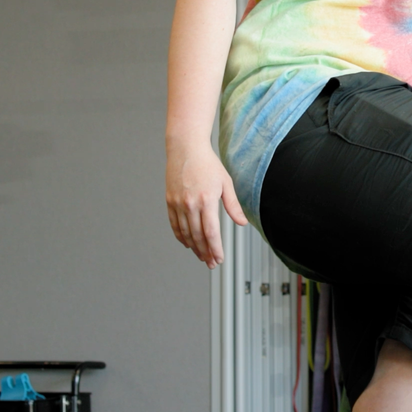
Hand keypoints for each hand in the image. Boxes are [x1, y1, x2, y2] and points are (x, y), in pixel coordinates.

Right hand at [165, 140, 246, 267]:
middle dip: (205, 253)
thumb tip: (242, 223)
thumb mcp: (225, 183)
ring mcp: (178, 203)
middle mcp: (190, 204)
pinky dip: (181, 236)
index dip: (215, 249)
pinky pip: (174, 224)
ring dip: (194, 247)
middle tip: (211, 263)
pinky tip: (188, 243)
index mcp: (206, 200)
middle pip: (197, 236)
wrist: (185, 148)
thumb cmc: (208, 164)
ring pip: (185, 233)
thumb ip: (233, 205)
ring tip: (202, 256)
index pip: (211, 232)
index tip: (219, 258)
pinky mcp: (170, 201)